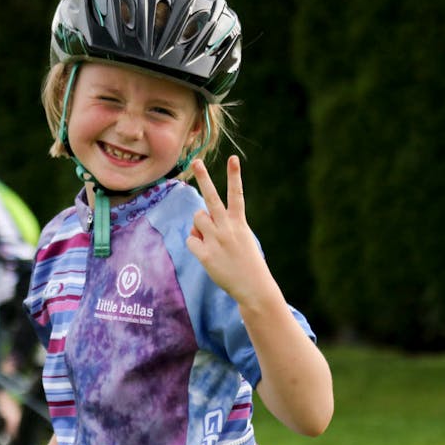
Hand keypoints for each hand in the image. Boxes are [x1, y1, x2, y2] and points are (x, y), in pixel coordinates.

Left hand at [185, 156, 275, 306]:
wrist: (254, 286)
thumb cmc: (246, 260)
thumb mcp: (240, 238)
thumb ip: (219, 226)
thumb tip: (196, 223)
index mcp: (239, 222)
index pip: (236, 194)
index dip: (234, 176)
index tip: (233, 158)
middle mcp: (227, 228)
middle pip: (212, 199)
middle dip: (204, 179)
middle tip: (196, 161)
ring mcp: (216, 240)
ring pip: (196, 219)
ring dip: (199, 226)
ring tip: (212, 240)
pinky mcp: (206, 255)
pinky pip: (191, 240)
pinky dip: (196, 245)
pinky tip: (208, 254)